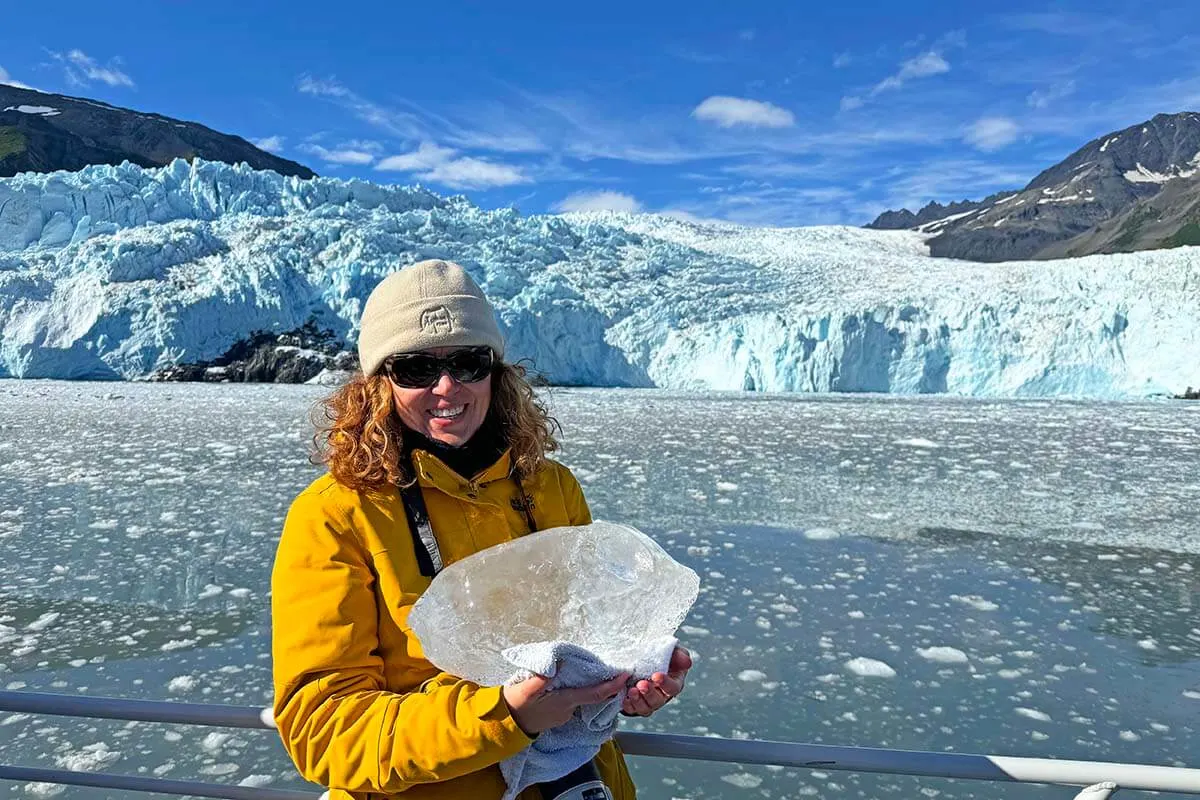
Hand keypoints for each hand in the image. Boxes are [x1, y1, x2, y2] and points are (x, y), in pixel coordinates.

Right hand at [503, 670, 629, 735]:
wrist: (506, 724)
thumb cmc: (517, 705)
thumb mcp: (527, 688)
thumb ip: (544, 676)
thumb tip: (560, 662)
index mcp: (565, 701)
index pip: (594, 694)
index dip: (612, 685)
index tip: (625, 675)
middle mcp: (568, 710)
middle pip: (591, 695)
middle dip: (603, 684)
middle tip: (611, 669)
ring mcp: (563, 714)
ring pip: (580, 698)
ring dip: (586, 687)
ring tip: (588, 671)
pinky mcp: (557, 714)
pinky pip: (571, 700)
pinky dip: (575, 691)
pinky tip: (568, 682)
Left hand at [622, 646, 691, 717]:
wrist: (642, 657)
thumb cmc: (660, 655)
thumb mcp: (671, 651)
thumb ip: (679, 655)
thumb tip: (687, 662)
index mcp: (674, 683)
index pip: (673, 688)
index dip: (666, 684)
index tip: (656, 676)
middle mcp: (662, 695)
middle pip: (658, 700)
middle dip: (649, 693)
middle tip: (642, 684)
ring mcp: (648, 701)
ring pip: (646, 708)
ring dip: (638, 701)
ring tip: (632, 690)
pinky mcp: (635, 704)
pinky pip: (633, 710)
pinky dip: (629, 706)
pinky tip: (624, 698)